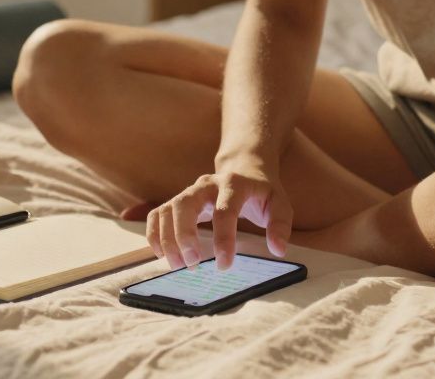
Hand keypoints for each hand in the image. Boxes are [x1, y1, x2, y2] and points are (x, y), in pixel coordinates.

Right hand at [145, 163, 292, 271]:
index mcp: (233, 184)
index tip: (224, 265)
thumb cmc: (260, 191)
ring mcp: (189, 191)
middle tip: (193, 264)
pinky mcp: (178, 201)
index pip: (225, 210)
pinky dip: (154, 234)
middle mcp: (207, 184)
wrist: (244, 169)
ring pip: (168, 209)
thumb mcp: (279, 203)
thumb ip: (280, 224)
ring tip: (178, 265)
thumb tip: (278, 249)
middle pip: (185, 204)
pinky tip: (160, 254)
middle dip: (185, 235)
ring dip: (168, 239)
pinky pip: (158, 214)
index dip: (223, 238)